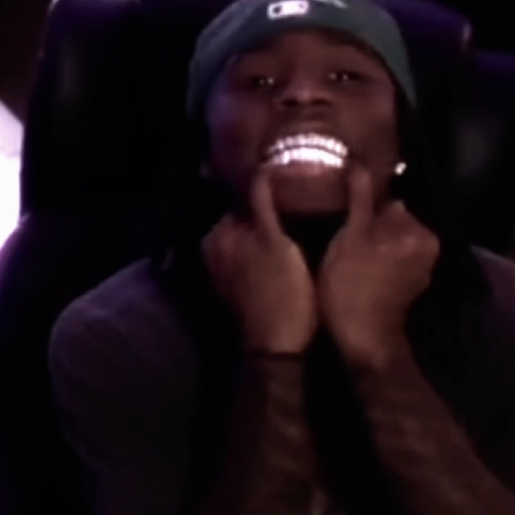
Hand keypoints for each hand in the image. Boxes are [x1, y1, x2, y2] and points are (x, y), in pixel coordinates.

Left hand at [202, 169, 317, 354]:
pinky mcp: (235, 289)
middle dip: (266, 214)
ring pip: (248, 241)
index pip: (241, 200)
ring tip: (301, 225)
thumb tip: (259, 167)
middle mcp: (212, 252)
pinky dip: (265, 254)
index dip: (267, 193)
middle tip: (302, 204)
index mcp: (218, 235)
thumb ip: (262, 203)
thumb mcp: (276, 242)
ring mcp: (222, 272)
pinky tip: (290, 253)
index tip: (293, 186)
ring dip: (268, 234)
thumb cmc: (281, 291)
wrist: (277, 347)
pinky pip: (250, 260)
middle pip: (244, 221)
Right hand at [318, 164, 438, 370]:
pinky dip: (374, 258)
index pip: (387, 199)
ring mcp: (420, 267)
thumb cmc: (352, 286)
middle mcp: (426, 244)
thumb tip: (359, 163)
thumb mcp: (350, 238)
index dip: (359, 201)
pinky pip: (390, 259)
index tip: (336, 206)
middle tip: (334, 227)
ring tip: (339, 245)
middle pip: (389, 219)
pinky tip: (352, 265)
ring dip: (368, 240)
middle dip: (366, 221)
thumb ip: (359, 199)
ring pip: (388, 239)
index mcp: (416, 229)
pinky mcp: (409, 285)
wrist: (364, 340)